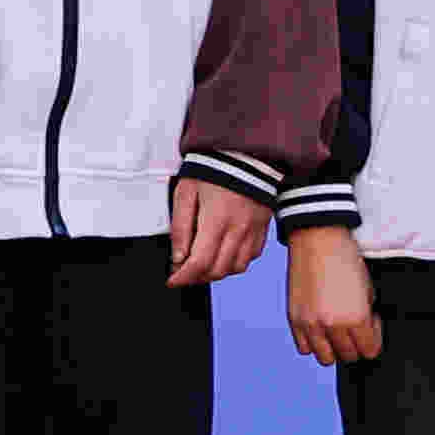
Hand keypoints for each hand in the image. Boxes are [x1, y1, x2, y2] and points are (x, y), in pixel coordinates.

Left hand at [168, 173, 270, 291]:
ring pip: (236, 268)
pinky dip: (235, 262)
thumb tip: (178, 257)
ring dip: (216, 272)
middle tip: (183, 271)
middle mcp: (238, 229)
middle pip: (217, 271)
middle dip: (197, 277)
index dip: (183, 278)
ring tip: (203, 263)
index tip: (172, 280)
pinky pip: (251, 257)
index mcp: (216, 220)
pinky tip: (223, 253)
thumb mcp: (186, 192)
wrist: (246, 153)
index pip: (199, 263)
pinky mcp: (262, 228)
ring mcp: (253, 230)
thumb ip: (180, 227)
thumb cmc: (213, 169)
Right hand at [284, 223, 379, 366]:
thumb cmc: (345, 259)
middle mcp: (332, 325)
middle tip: (354, 326)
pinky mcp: (294, 320)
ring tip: (336, 330)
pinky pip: (304, 348)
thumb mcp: (368, 288)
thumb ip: (367, 316)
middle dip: (355, 344)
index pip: (370, 351)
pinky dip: (313, 342)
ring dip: (333, 348)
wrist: (318, 239)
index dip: (373, 340)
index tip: (371, 326)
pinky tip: (320, 327)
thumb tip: (366, 332)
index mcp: (356, 317)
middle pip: (349, 356)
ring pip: (325, 358)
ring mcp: (310, 324)